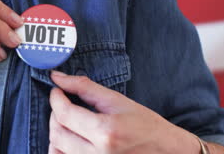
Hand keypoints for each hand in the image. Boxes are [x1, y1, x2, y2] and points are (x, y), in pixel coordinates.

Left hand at [48, 71, 200, 153]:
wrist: (167, 152)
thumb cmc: (145, 125)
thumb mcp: (117, 101)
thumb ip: (84, 87)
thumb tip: (57, 77)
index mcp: (106, 132)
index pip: (64, 114)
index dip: (55, 98)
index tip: (56, 90)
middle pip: (57, 132)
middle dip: (55, 114)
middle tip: (63, 104)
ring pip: (55, 149)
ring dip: (56, 132)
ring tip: (68, 122)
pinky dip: (60, 149)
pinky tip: (71, 138)